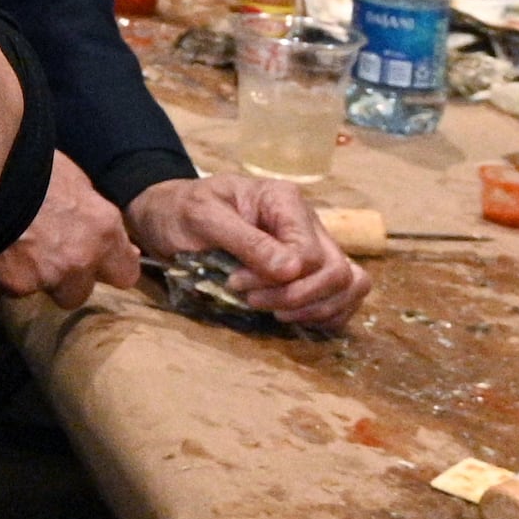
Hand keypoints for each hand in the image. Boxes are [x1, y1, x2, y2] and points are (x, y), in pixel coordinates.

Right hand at [0, 151, 138, 306]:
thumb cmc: (28, 162)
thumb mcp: (73, 180)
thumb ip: (90, 213)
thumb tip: (102, 233)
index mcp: (101, 229)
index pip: (125, 273)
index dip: (107, 268)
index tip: (95, 261)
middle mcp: (80, 259)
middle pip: (79, 292)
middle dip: (63, 279)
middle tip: (42, 255)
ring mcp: (46, 276)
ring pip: (41, 292)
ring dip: (30, 279)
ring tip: (9, 252)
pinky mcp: (11, 284)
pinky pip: (5, 288)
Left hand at [125, 173, 365, 329]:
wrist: (168, 215)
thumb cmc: (181, 211)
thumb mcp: (203, 217)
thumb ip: (245, 241)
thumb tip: (290, 271)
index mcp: (284, 201)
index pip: (310, 252)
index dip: (281, 280)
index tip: (237, 284)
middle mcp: (307, 223)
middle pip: (337, 271)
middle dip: (298, 297)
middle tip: (252, 301)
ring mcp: (313, 247)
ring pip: (350, 285)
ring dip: (316, 309)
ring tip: (275, 313)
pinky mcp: (309, 271)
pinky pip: (343, 297)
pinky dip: (326, 314)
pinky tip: (292, 317)